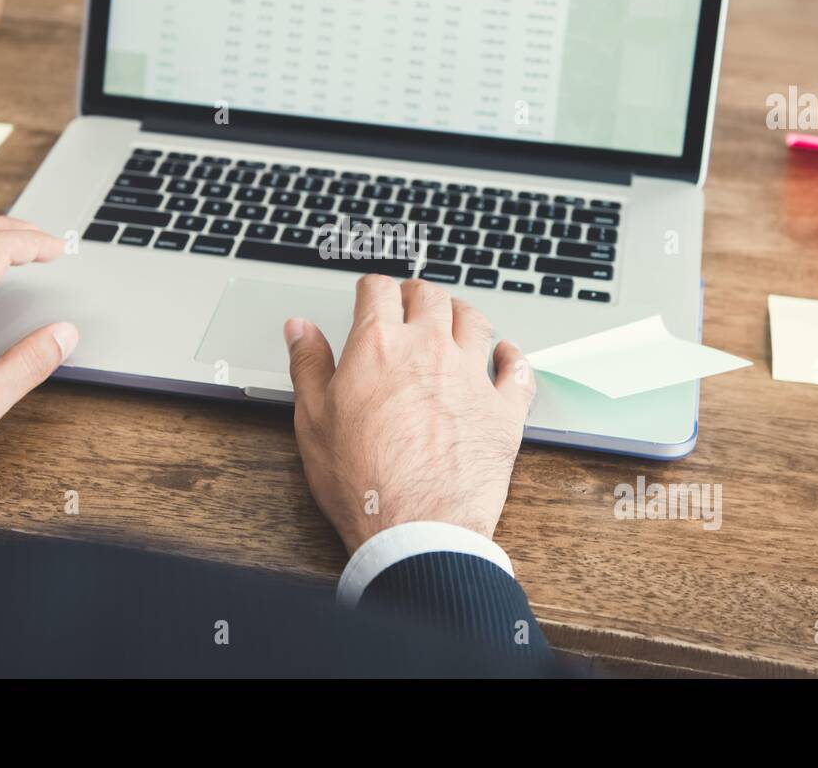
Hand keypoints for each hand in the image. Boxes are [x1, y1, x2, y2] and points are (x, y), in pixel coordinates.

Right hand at [284, 275, 535, 554]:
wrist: (415, 528)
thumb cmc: (361, 481)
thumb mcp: (313, 419)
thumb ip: (308, 365)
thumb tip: (299, 329)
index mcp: (378, 346)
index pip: (378, 290)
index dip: (371, 288)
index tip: (370, 294)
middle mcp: (429, 349)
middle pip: (430, 296)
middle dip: (416, 294)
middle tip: (409, 303)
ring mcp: (472, 376)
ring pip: (475, 320)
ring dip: (461, 313)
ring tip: (453, 320)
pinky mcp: (503, 409)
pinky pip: (518, 368)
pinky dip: (511, 356)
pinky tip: (504, 355)